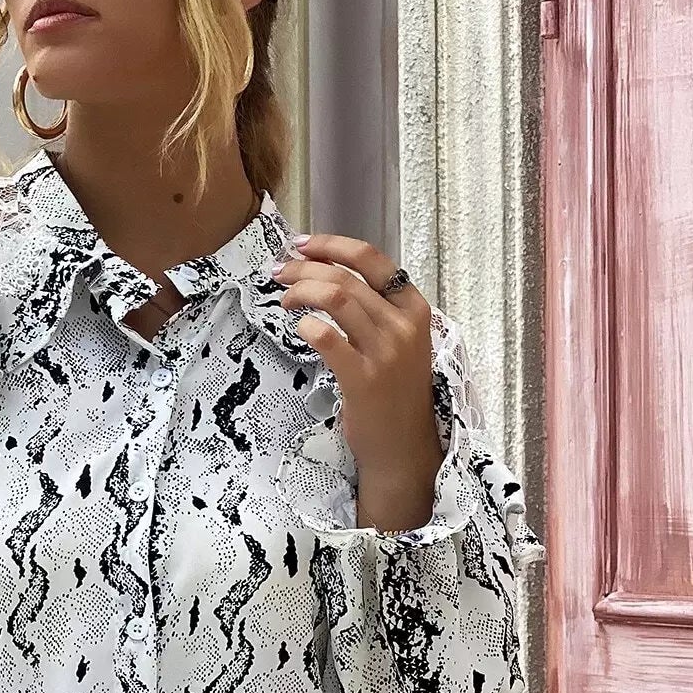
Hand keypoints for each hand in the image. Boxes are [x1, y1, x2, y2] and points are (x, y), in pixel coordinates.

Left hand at [272, 233, 443, 531]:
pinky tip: (299, 328)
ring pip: (335, 297)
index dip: (331, 245)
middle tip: (279, 273)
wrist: (403, 447)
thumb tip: (326, 274)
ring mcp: (385, 352)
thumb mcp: (398, 342)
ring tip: (284, 301)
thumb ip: (374, 309)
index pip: (371, 259)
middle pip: (345, 276)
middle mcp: (403, 325)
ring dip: (300, 291)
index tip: (301, 246)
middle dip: (303, 268)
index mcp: (414, 308)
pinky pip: (327, 337)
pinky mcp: (363, 378)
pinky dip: (306, 324)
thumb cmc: (394, 393)